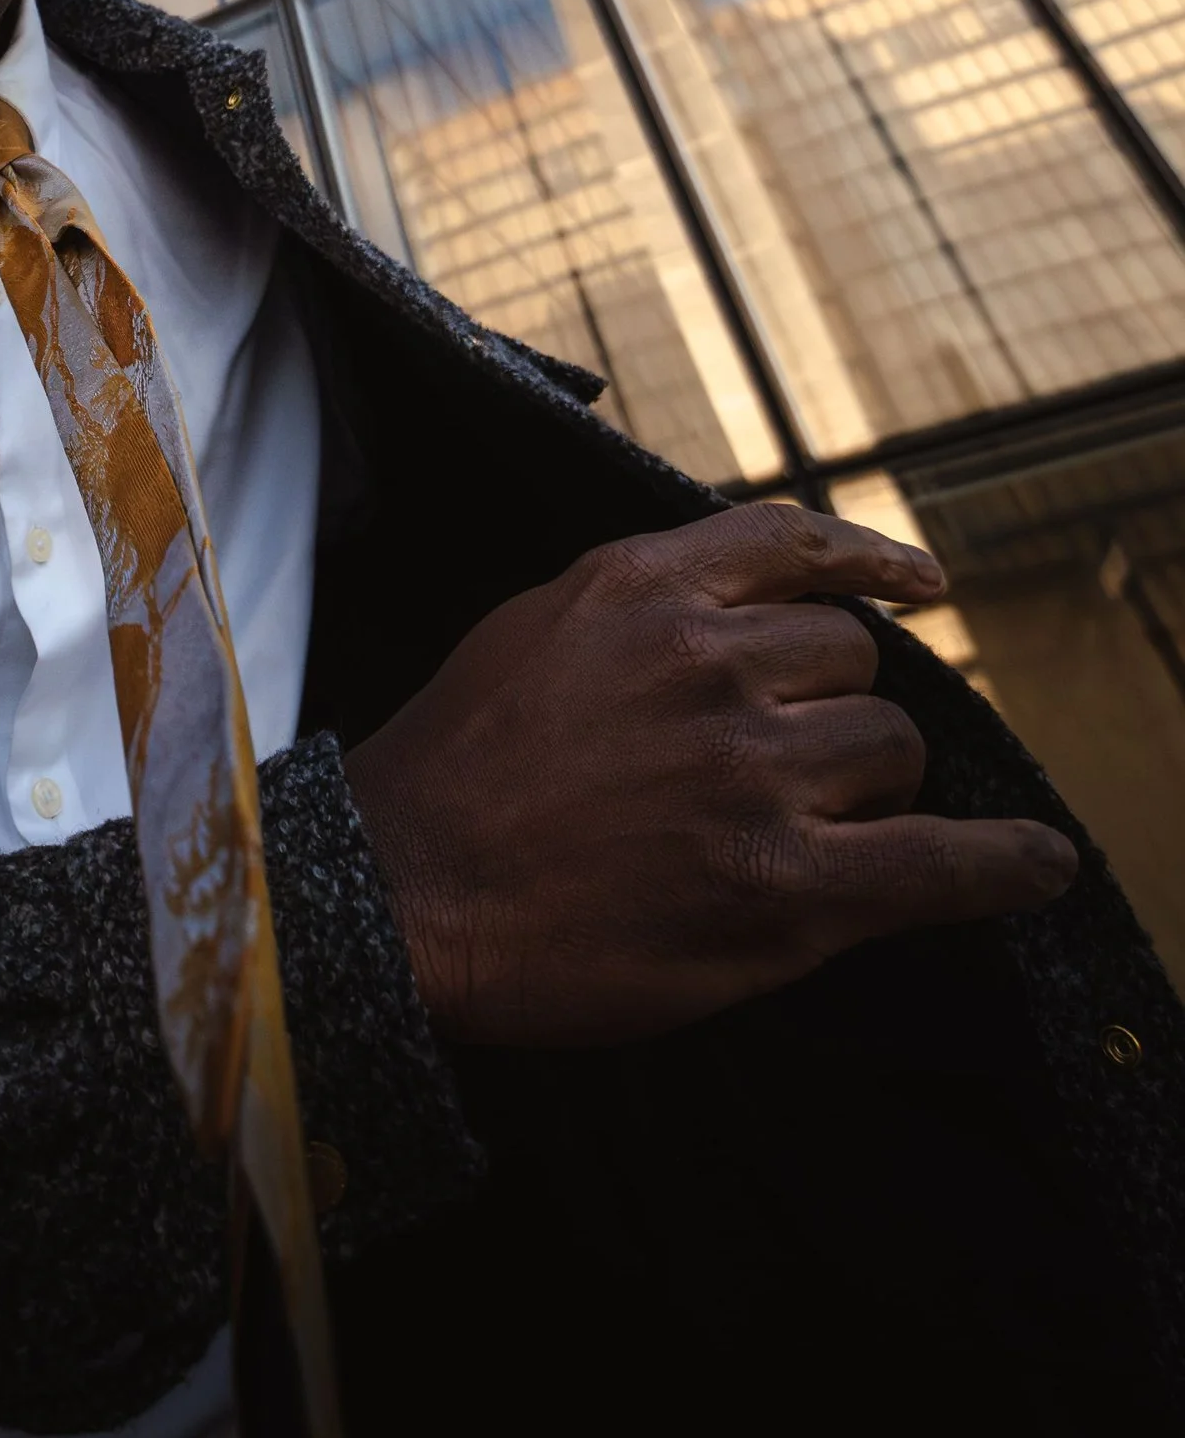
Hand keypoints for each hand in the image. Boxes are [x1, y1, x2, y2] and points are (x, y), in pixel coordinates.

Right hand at [342, 501, 1076, 1045]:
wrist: (400, 893)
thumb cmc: (454, 772)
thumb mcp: (532, 629)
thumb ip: (639, 603)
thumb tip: (735, 604)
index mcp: (642, 588)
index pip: (794, 545)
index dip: (871, 565)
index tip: (922, 589)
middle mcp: (708, 661)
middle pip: (854, 662)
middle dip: (834, 711)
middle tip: (782, 773)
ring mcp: (750, 772)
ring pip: (888, 749)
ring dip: (867, 789)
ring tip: (800, 832)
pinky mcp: (781, 885)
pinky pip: (938, 862)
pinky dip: (1003, 866)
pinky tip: (1036, 865)